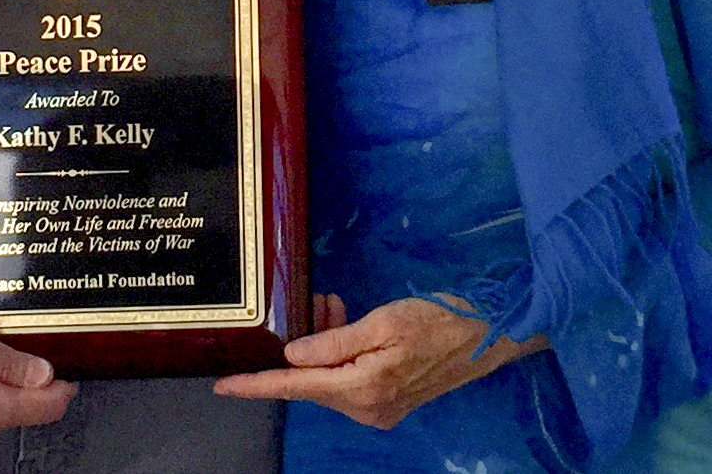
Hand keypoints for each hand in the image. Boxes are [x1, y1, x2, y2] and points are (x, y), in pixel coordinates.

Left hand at [212, 294, 543, 430]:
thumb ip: (333, 341)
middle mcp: (368, 409)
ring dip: (325, 343)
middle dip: (304, 344)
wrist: (487, 337)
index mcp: (363, 390)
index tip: (224, 385)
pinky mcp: (388, 401)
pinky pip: (348, 378)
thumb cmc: (438, 320)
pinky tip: (347, 321)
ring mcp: (379, 410)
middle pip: (313, 381)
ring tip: (334, 304)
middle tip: (319, 302)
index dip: (257, 385)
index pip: (296, 388)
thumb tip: (292, 355)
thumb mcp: (382, 322)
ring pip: (330, 377)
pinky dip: (341, 352)